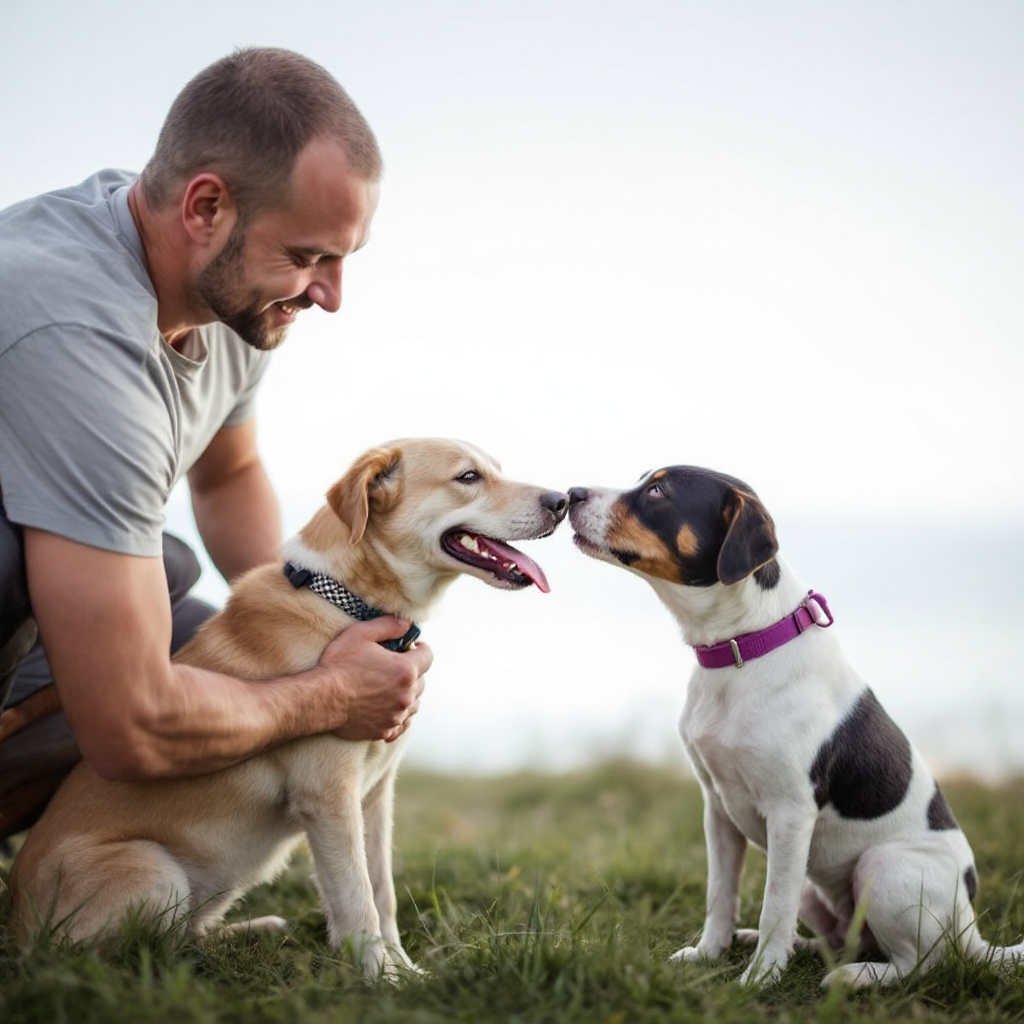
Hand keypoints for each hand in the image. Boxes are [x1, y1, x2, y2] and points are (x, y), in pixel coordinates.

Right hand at [318, 617, 431, 742]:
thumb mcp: (361, 634)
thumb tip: (407, 624)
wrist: (320, 699)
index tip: (411, 648)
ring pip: (414, 704)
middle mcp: (406, 695)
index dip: (421, 649)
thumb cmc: (339, 666)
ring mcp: (396, 715)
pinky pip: (402, 724)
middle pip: (422, 682)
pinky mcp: (385, 730)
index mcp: (405, 670)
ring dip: (408, 695)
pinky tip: (390, 709)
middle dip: (413, 672)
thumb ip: (388, 626)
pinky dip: (399, 716)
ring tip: (393, 688)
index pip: (428, 657)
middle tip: (395, 667)